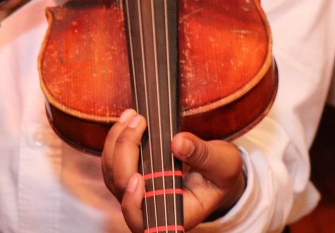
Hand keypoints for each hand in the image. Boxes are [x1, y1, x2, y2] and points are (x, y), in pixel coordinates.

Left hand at [102, 110, 246, 231]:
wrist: (215, 169)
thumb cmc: (220, 173)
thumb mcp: (222, 163)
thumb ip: (203, 154)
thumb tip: (178, 142)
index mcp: (174, 213)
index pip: (144, 218)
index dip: (134, 203)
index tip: (137, 179)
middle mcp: (150, 207)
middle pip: (123, 187)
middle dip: (125, 151)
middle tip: (139, 121)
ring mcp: (137, 192)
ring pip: (112, 172)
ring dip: (117, 142)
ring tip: (132, 116)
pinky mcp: (130, 174)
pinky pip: (113, 161)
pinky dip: (117, 139)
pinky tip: (128, 119)